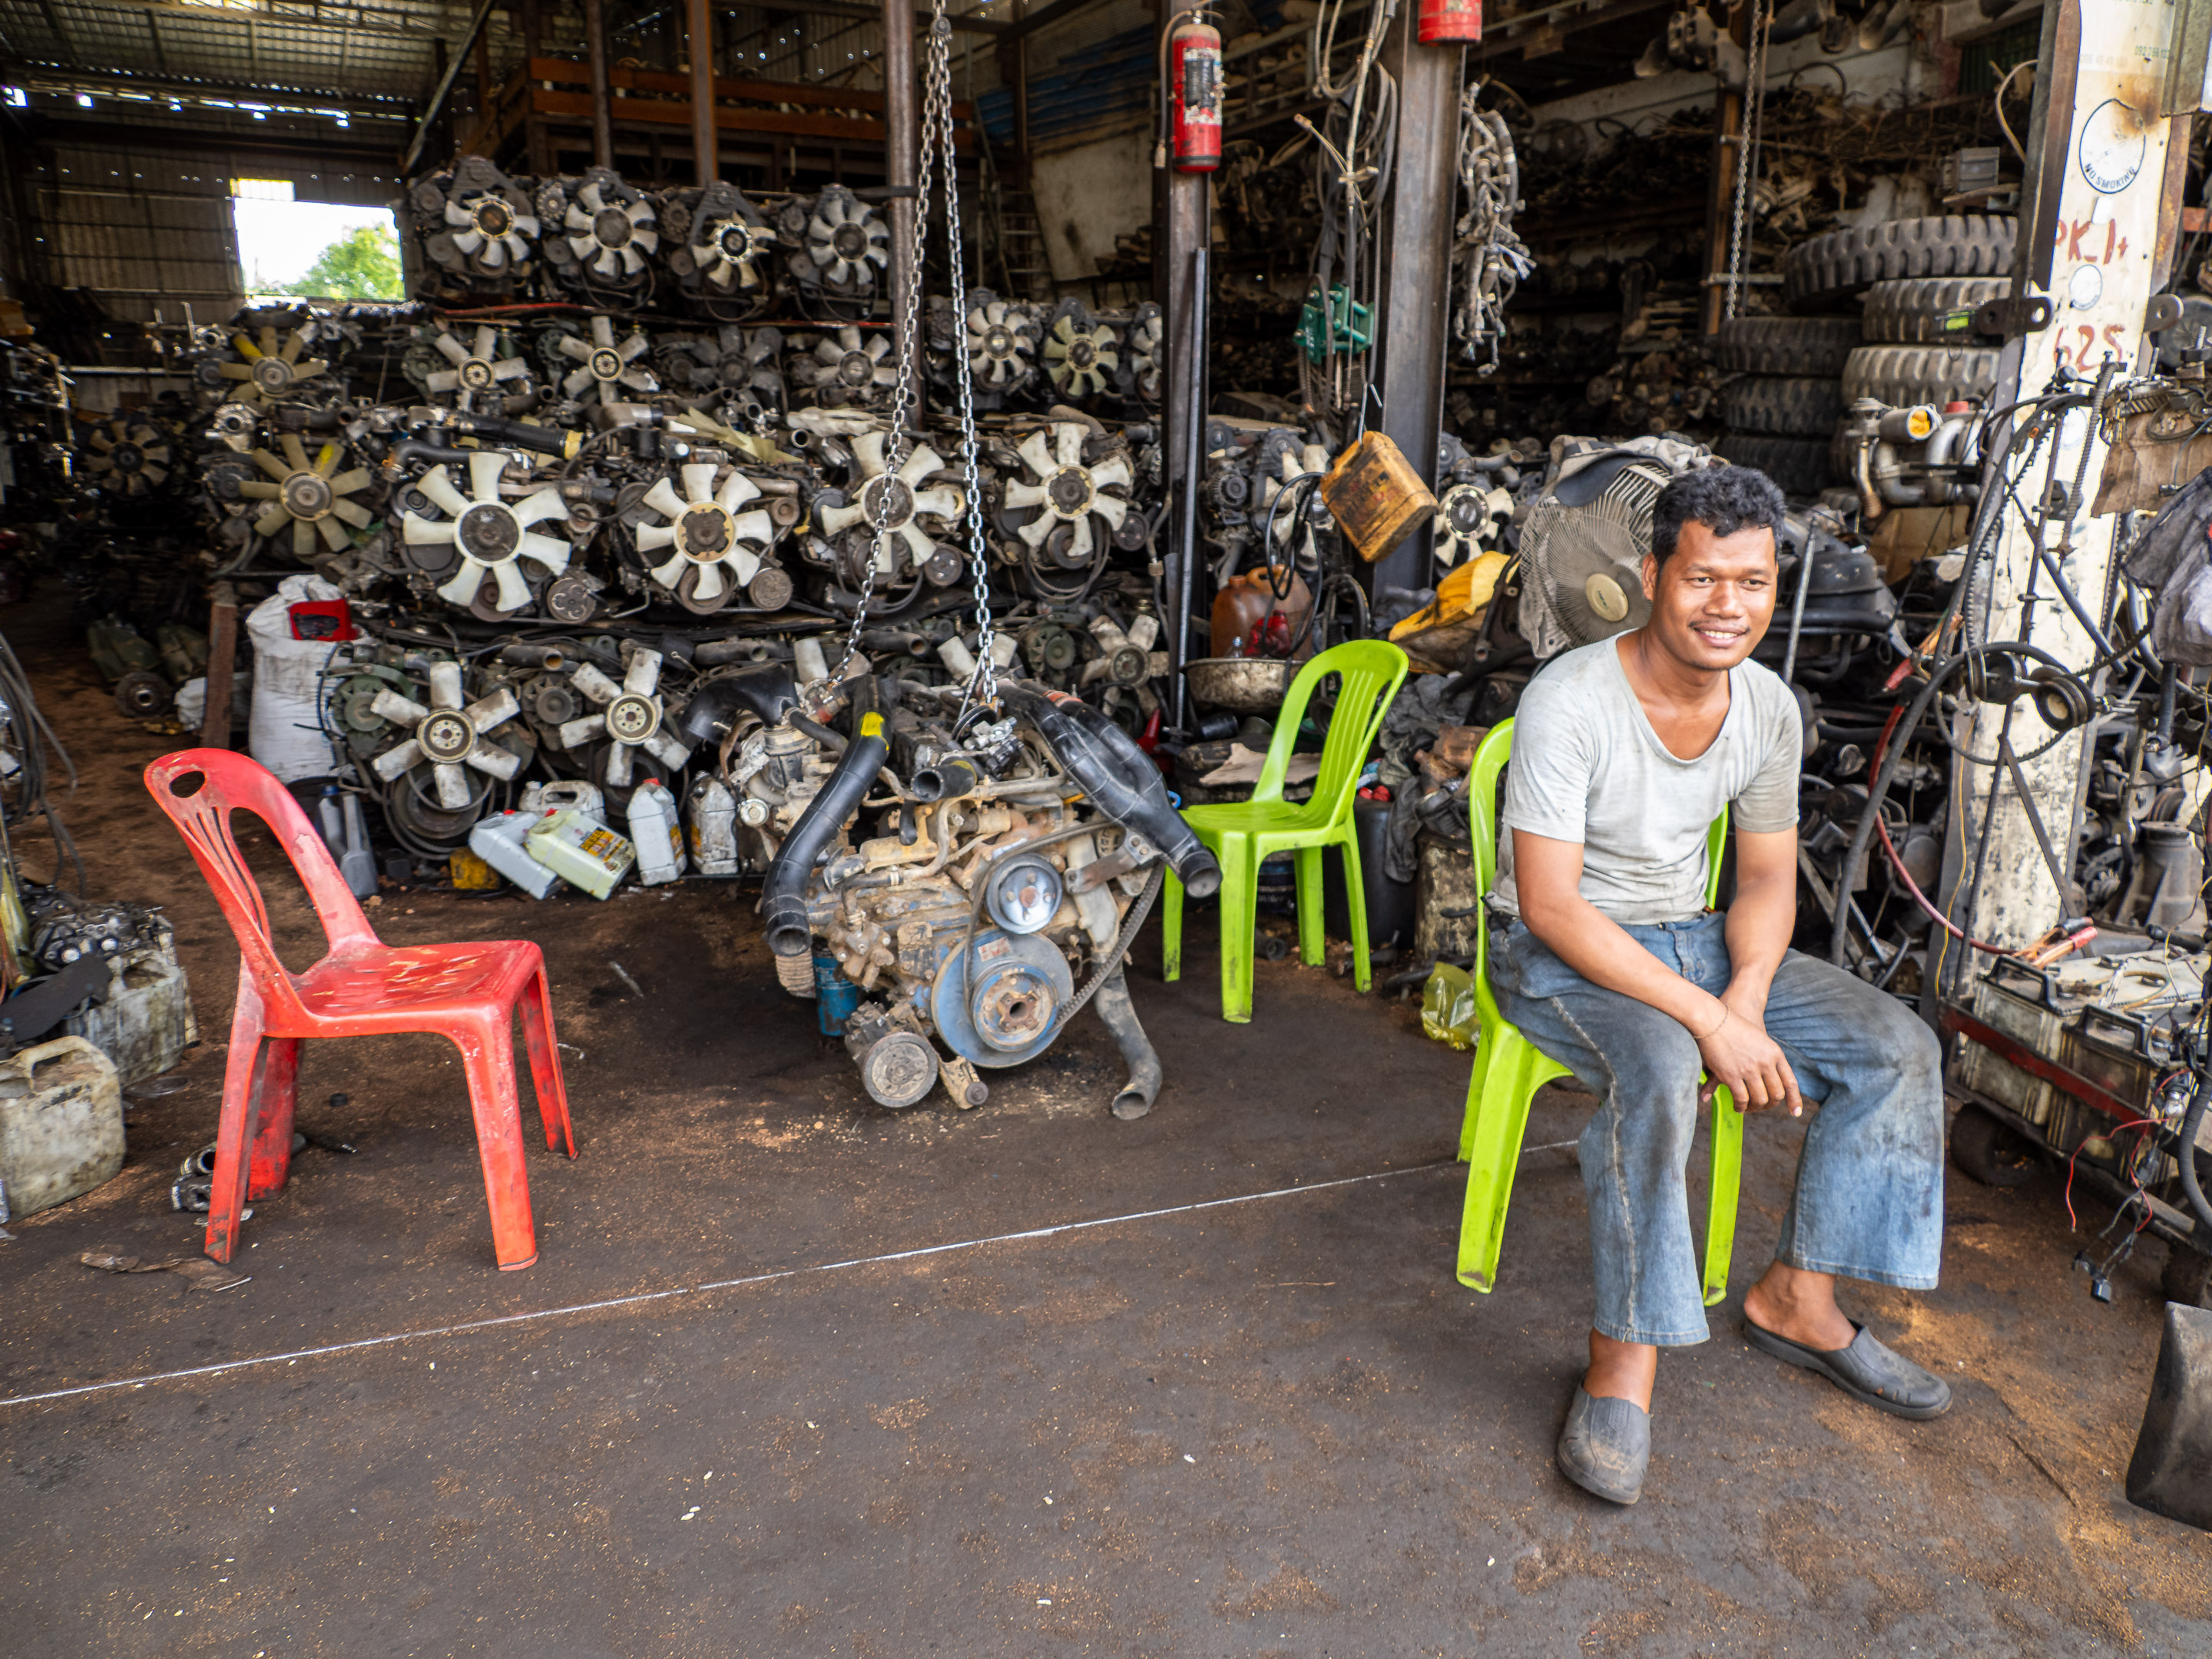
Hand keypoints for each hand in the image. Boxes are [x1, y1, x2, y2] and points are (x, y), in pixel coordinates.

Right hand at [1693, 997, 1801, 1115]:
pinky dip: (1741, 1106)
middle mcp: (1765, 1063)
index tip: (1795, 1113)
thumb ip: (1767, 1059)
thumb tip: (1768, 1079)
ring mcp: (1749, 1070)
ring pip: (1760, 1099)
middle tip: (1761, 1106)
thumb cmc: (1735, 1028)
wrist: (1714, 1019)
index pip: (1790, 1082)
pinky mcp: (1732, 1075)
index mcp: (1775, 1054)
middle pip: (1776, 1094)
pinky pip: (1741, 1099)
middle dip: (1770, 1105)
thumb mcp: (1760, 1040)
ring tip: (1748, 1108)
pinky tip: (1738, 1106)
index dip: (1794, 1100)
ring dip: (1755, 1108)